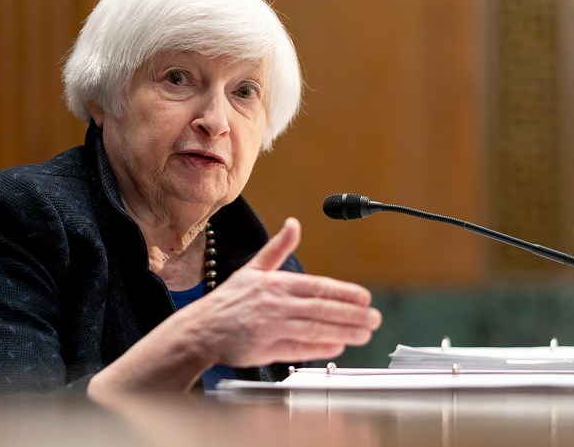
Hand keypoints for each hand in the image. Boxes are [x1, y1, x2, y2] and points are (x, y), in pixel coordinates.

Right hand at [182, 217, 381, 366]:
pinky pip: (299, 349)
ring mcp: (270, 327)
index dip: (344, 293)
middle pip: (321, 309)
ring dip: (343, 332)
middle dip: (352, 314)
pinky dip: (320, 348)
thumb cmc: (228, 302)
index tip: (365, 298)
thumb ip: (277, 248)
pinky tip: (338, 347)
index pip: (317, 287)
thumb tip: (294, 223)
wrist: (200, 330)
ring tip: (364, 333)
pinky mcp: (265, 348)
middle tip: (374, 318)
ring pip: (315, 329)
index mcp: (274, 283)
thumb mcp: (253, 269)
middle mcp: (274, 304)